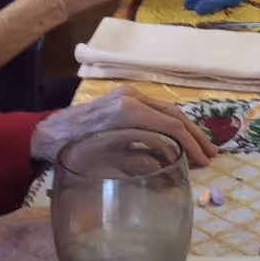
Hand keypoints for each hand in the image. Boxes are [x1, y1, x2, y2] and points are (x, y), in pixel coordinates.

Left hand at [30, 88, 219, 166]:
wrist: (47, 132)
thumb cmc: (73, 150)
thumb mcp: (108, 160)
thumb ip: (140, 160)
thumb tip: (169, 166)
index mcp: (129, 111)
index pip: (171, 126)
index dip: (191, 145)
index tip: (205, 163)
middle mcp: (132, 97)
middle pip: (174, 114)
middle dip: (195, 135)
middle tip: (212, 155)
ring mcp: (128, 95)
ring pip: (167, 110)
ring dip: (186, 129)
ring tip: (200, 147)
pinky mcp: (124, 98)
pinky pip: (155, 109)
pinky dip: (171, 123)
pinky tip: (178, 137)